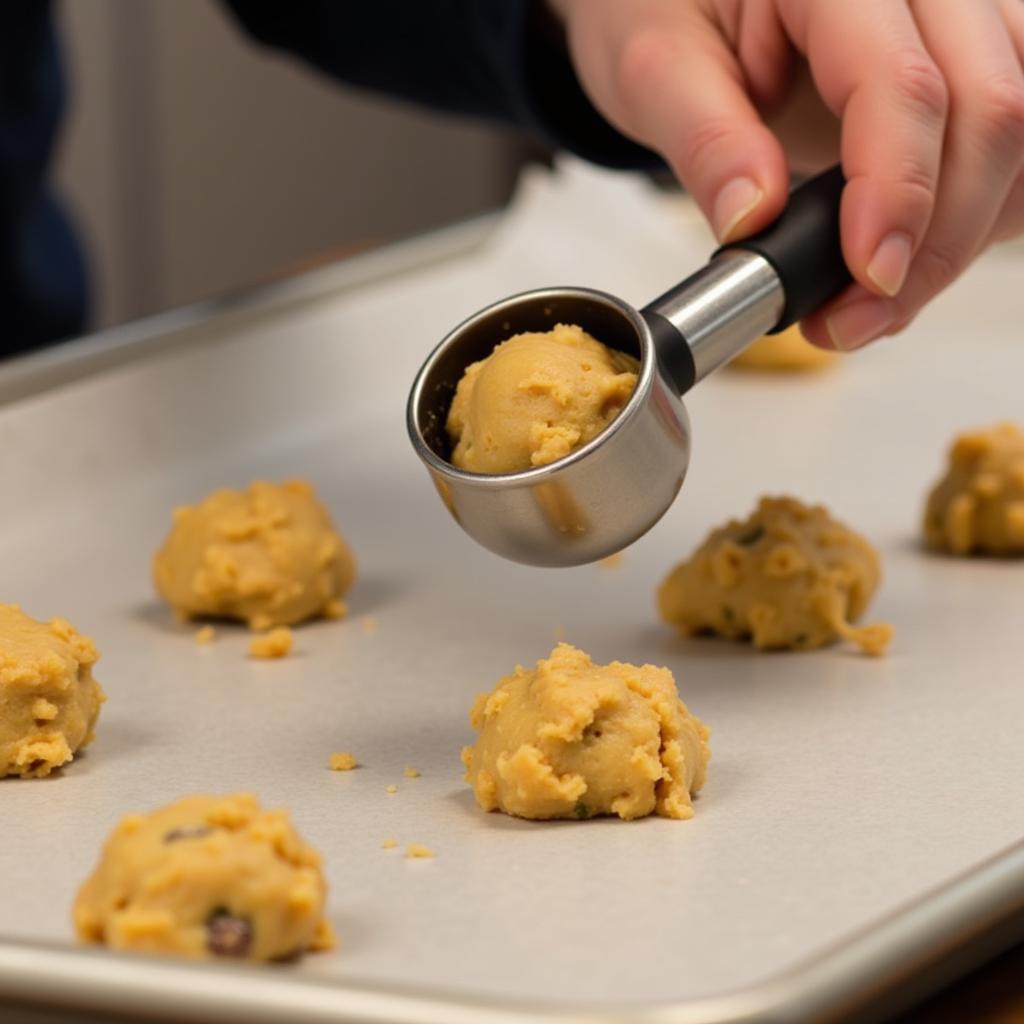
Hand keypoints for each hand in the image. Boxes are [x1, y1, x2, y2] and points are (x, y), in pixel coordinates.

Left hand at [549, 0, 1023, 349]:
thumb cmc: (662, 8)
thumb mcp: (654, 69)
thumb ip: (707, 142)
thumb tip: (755, 221)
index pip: (900, 82)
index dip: (896, 193)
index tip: (866, 279)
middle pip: (991, 108)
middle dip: (936, 240)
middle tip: (854, 319)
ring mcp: (962, 7)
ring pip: (1021, 126)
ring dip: (964, 234)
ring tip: (871, 300)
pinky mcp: (974, 47)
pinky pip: (1020, 136)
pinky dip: (982, 210)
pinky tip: (911, 254)